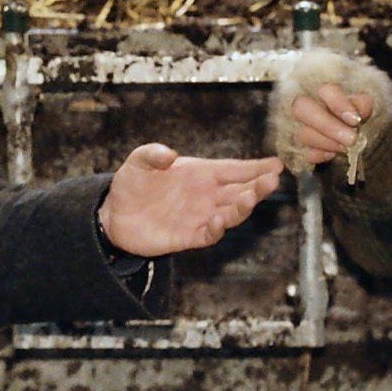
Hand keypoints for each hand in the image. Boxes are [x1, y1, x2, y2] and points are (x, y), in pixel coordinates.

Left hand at [100, 144, 282, 256]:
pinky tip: (220, 220)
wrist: (114, 215)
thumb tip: (169, 155)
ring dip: (242, 207)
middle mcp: (206, 195)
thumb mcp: (138, 162)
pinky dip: (216, 228)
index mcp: (201, 173)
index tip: (276, 164)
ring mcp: (199, 216)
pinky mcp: (188, 237)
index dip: (256, 167)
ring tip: (251, 198)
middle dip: (258, 186)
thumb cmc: (132, 184)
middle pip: (240, 191)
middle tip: (273, 180)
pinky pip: (209, 235)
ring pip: (231, 213)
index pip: (234, 169)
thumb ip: (152, 154)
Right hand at [269, 50, 391, 177]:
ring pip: (303, 133)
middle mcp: (305, 101)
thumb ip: (363, 103)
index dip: (338, 104)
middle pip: (302, 108)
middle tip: (351, 140)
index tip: (355, 120)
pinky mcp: (299, 144)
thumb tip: (357, 112)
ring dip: (329, 143)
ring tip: (348, 146)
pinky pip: (305, 152)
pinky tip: (334, 153)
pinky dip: (322, 155)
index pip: (325, 89)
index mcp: (324, 87)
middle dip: (328, 127)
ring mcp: (299, 123)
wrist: (356, 127)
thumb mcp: (366, 101)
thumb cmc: (358, 109)